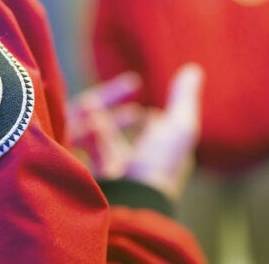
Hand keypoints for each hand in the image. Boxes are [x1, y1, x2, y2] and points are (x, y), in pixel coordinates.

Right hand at [67, 63, 203, 199]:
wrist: (128, 199)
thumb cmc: (158, 167)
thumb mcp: (179, 128)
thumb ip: (183, 99)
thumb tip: (193, 69)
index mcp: (152, 158)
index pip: (143, 129)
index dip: (140, 110)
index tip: (136, 87)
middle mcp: (127, 165)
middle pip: (111, 130)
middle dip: (108, 107)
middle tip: (108, 95)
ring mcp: (104, 171)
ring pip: (90, 134)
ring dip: (93, 116)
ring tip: (91, 107)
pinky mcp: (83, 173)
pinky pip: (75, 143)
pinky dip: (82, 129)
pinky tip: (88, 123)